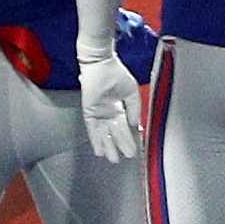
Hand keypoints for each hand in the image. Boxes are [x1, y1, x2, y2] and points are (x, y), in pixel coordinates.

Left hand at [78, 44, 142, 161]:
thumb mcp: (131, 91)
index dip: (127, 139)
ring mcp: (98, 114)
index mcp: (120, 108)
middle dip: (119, 146)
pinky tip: (99, 150)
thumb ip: (134, 108)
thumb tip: (135, 125)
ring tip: (112, 158)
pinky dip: (95, 139)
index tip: (132, 151)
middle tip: (123, 158)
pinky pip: (92, 129)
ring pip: (103, 134)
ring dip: (107, 146)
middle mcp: (109, 113)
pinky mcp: (89, 112)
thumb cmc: (116, 74)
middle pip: (114, 133)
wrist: (101, 65)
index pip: (124, 127)